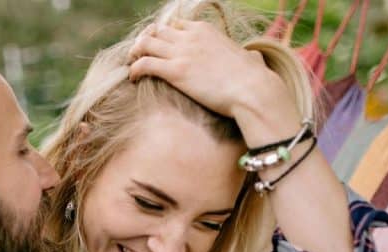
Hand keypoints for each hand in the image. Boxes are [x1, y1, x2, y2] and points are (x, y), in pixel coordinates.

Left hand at [127, 19, 301, 142]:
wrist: (252, 90)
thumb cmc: (253, 79)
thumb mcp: (248, 58)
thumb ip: (245, 55)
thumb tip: (255, 59)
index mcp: (205, 30)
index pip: (175, 25)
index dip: (164, 35)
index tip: (159, 48)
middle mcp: (190, 37)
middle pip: (156, 31)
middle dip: (145, 41)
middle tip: (140, 56)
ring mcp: (181, 53)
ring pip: (145, 43)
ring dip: (135, 53)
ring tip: (133, 65)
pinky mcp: (175, 72)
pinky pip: (144, 64)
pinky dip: (134, 70)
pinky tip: (133, 79)